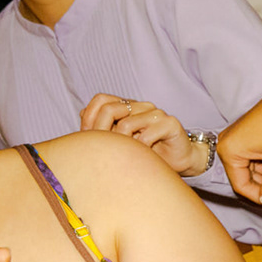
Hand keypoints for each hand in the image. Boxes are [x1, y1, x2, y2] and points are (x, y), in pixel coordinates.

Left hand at [79, 94, 205, 176]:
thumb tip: (83, 113)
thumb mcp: (120, 141)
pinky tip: (144, 156)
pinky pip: (145, 136)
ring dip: (122, 144)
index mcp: (128, 106)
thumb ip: (103, 127)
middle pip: (109, 109)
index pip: (100, 100)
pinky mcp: (170, 123)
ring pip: (125, 124)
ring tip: (127, 155)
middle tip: (104, 151)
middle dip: (100, 133)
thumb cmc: (147, 152)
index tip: (89, 139)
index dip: (90, 118)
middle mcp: (141, 106)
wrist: (179, 161)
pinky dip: (140, 150)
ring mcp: (156, 113)